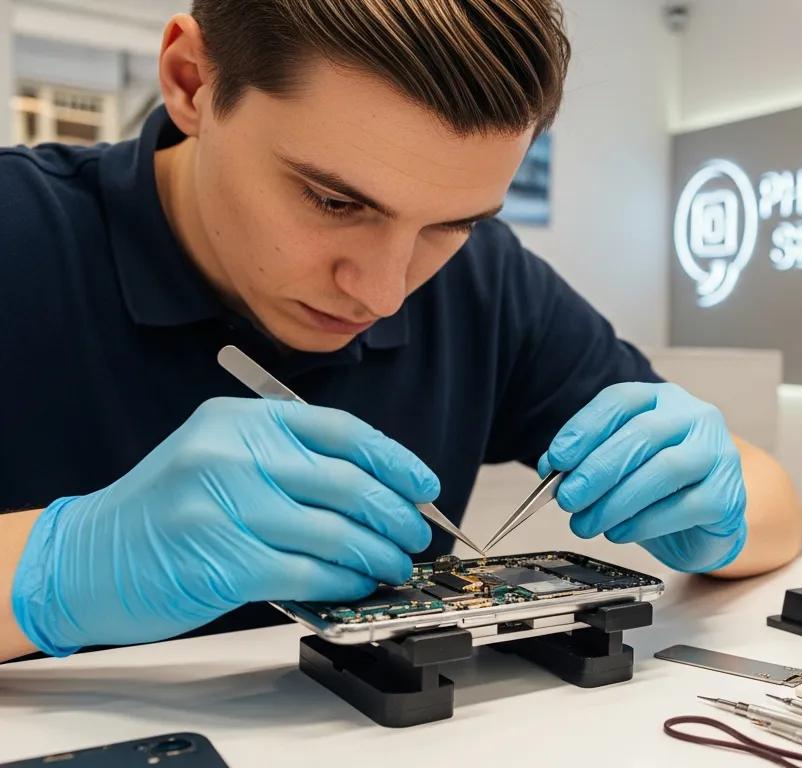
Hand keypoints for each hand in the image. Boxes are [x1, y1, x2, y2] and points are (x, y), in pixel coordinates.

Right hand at [11, 397, 436, 655]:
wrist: (88, 557)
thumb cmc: (166, 511)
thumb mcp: (220, 456)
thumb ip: (289, 460)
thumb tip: (379, 487)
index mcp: (242, 421)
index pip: (342, 432)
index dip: (394, 460)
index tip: (423, 485)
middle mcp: (234, 456)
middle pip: (348, 482)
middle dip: (395, 514)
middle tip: (415, 534)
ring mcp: (227, 509)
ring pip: (335, 532)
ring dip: (377, 554)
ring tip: (393, 565)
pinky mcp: (225, 563)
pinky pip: (308, 572)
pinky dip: (343, 581)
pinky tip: (356, 584)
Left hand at [537, 382, 746, 572]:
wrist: (706, 523)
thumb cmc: (659, 489)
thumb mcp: (620, 466)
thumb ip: (589, 461)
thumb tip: (552, 471)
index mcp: (663, 399)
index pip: (621, 400)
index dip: (584, 428)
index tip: (556, 459)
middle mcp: (695, 417)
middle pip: (642, 433)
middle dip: (598, 468)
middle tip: (568, 498)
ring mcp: (718, 453)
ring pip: (664, 469)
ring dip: (617, 500)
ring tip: (587, 522)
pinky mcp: (727, 495)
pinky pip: (682, 507)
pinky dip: (643, 522)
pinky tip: (619, 532)